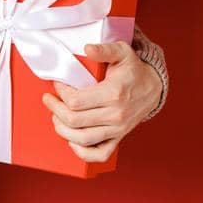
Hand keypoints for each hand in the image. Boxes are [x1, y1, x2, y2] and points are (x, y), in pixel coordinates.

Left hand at [40, 41, 162, 162]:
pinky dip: (81, 152)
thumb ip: (104, 49)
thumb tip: (87, 49)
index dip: (60, 93)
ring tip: (56, 116)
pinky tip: (72, 139)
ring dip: (62, 129)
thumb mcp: (122, 52)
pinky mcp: (118, 138)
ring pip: (81, 139)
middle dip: (55, 109)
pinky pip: (99, 154)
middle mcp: (115, 115)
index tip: (57, 83)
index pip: (75, 101)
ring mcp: (117, 129)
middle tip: (49, 99)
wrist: (153, 88)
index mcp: (113, 93)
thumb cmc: (134, 70)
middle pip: (74, 120)